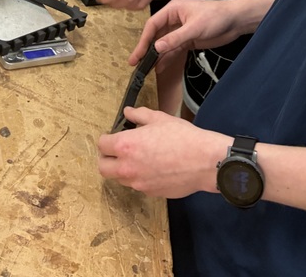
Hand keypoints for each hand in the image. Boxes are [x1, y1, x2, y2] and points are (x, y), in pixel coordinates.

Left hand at [97, 107, 223, 197]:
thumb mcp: (159, 118)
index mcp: (126, 145)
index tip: (112, 136)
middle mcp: (128, 167)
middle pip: (103, 168)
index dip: (106, 139)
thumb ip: (139, 115)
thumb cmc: (182, 137)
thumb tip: (128, 112)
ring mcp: (138, 183)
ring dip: (123, 169)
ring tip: (138, 158)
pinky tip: (153, 168)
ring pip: (120, 179)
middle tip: (117, 150)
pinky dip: (140, 178)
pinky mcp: (150, 193)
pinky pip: (138, 186)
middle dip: (107, 158)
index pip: (102, 145)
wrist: (203, 161)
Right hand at [128, 0, 253, 66]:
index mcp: (173, 10)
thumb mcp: (195, 28)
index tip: (137, 54)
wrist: (235, 21)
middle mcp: (174, 20)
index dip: (144, 40)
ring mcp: (180, 31)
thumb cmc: (216, 17)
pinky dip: (166, 58)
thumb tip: (156, 47)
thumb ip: (175, 38)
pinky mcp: (188, 40)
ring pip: (164, 44)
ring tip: (145, 69)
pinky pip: (173, 50)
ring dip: (155, 56)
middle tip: (135, 63)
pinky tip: (159, 67)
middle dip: (146, 49)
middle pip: (156, 35)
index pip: (153, 25)